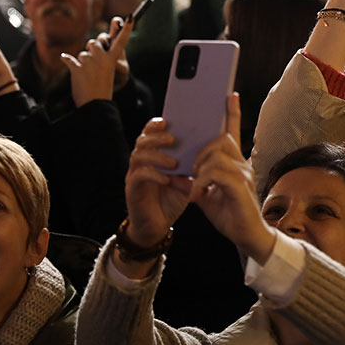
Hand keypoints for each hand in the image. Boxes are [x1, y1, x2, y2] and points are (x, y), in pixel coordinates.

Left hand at [59, 16, 133, 106]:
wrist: (95, 105)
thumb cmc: (102, 88)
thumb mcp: (107, 71)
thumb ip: (103, 56)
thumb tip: (93, 43)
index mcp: (113, 60)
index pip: (121, 41)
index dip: (126, 29)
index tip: (130, 17)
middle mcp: (102, 58)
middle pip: (94, 43)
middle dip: (91, 49)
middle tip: (93, 63)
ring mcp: (89, 63)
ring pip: (82, 53)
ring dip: (81, 62)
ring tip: (86, 75)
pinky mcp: (76, 68)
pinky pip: (68, 58)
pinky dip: (66, 60)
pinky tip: (65, 60)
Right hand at [122, 118, 190, 249]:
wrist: (158, 224)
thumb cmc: (172, 196)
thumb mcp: (186, 176)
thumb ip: (193, 162)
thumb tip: (213, 146)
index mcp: (154, 153)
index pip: (151, 132)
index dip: (156, 124)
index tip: (169, 120)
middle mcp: (141, 161)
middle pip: (142, 139)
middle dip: (156, 136)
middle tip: (172, 139)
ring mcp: (134, 174)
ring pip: (138, 155)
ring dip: (156, 156)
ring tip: (173, 162)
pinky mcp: (132, 189)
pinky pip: (139, 176)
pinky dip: (153, 175)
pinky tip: (167, 178)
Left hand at [189, 94, 274, 262]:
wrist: (248, 238)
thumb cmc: (231, 216)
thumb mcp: (206, 197)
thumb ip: (193, 183)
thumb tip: (175, 176)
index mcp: (234, 164)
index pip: (232, 133)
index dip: (232, 113)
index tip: (229, 95)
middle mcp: (242, 164)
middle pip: (220, 139)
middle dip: (201, 151)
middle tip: (191, 171)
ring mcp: (243, 174)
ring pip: (216, 154)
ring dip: (199, 168)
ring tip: (194, 187)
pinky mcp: (239, 186)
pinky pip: (216, 173)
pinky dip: (201, 182)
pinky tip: (197, 195)